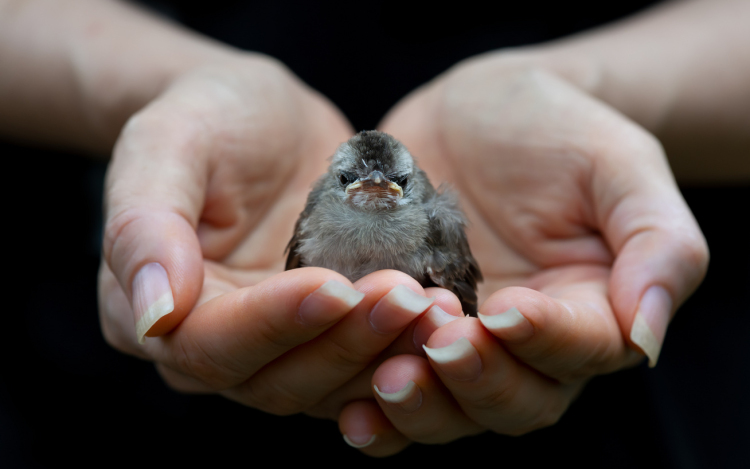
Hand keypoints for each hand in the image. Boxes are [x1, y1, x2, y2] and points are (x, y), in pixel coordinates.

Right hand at [98, 55, 447, 417]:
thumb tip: (154, 312)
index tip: (335, 286)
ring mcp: (271, 349)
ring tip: (439, 309)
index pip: (212, 343)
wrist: (259, 119)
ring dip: (386, 354)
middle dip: (347, 342)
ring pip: (327, 384)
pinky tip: (444, 315)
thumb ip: (144, 220)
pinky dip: (402, 349)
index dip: (275, 322)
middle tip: (411, 298)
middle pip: (277, 378)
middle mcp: (210, 347)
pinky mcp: (320, 338)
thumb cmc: (207, 117)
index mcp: (150, 312)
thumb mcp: (166, 141)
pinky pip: (359, 365)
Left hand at [334, 53, 707, 454]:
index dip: (545, 340)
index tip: (508, 309)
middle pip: (513, 400)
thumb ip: (658, 244)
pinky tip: (350, 406)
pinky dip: (375, 408)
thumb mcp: (620, 165)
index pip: (580, 350)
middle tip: (441, 346)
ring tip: (387, 378)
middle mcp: (526, 346)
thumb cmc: (557, 129)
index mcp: (591, 312)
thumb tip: (648, 337)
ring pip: (450, 408)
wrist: (476, 112)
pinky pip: (390, 383)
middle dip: (477, 381)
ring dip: (421, 404)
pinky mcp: (403, 331)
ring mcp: (461, 342)